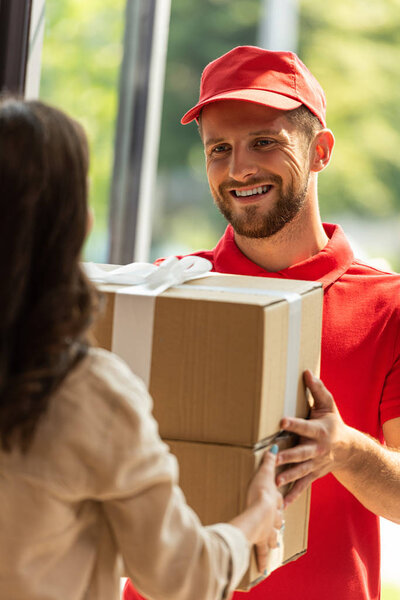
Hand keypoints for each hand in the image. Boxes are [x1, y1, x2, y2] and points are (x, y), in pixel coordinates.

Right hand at [246, 447, 283, 573]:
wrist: (259, 513)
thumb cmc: (260, 493)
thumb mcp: (264, 474)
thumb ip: (268, 461)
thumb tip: (274, 446)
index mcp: (274, 502)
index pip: (277, 504)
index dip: (276, 506)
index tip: (277, 508)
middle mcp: (274, 518)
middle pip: (276, 523)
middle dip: (275, 526)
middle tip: (274, 529)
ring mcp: (269, 531)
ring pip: (272, 539)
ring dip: (271, 544)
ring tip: (271, 549)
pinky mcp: (261, 541)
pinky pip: (262, 552)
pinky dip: (262, 560)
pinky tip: (262, 569)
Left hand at [276, 370, 351, 505]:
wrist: (349, 450)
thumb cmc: (333, 423)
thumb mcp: (328, 405)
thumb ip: (317, 390)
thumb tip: (307, 372)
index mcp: (319, 431)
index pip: (305, 426)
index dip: (294, 423)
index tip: (281, 420)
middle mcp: (317, 449)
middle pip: (302, 453)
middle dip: (289, 455)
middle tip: (275, 457)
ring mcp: (315, 464)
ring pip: (301, 471)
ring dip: (288, 476)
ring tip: (275, 481)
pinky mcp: (312, 474)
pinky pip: (302, 486)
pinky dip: (292, 495)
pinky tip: (281, 503)